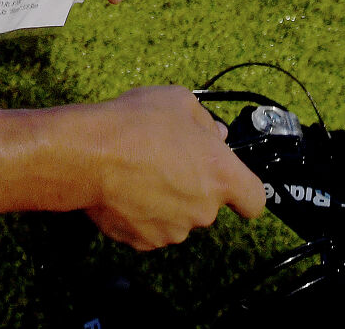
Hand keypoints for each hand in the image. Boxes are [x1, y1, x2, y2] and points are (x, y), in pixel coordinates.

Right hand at [80, 87, 265, 248]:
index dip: (245, 193)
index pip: (254, 200)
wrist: (90, 156)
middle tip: (168, 158)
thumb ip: (204, 121)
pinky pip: (149, 228)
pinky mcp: (142, 242)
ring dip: (167, 200)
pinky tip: (126, 189)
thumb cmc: (137, 125)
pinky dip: (141, 213)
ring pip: (178, 216)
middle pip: (208, 204)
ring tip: (141, 171)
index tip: (233, 185)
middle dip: (193, 185)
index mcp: (221, 177)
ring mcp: (172, 231)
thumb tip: (214, 134)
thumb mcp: (179, 101)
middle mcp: (202, 210)